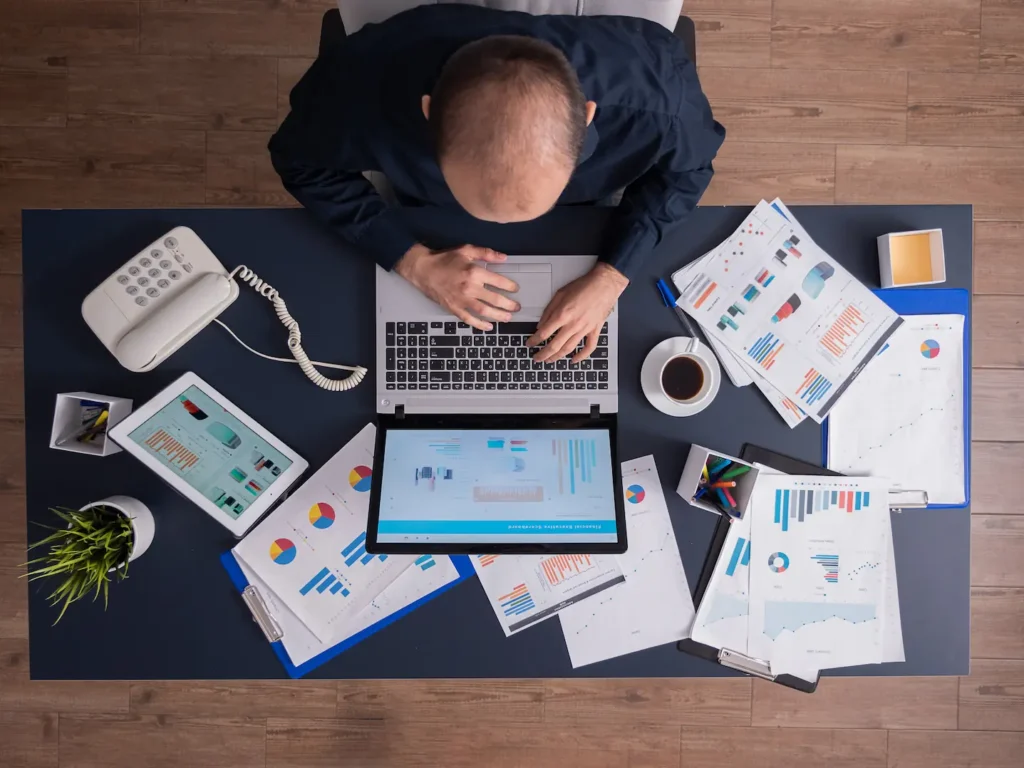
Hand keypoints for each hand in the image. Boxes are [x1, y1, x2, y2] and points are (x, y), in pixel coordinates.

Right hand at [395, 244, 519, 330]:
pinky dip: (479, 325)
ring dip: (498, 316)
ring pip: (484, 311)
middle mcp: (470, 288)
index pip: (498, 281)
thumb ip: (486, 253)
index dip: (510, 286)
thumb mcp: (466, 250)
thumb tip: (504, 258)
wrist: (423, 269)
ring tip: (508, 318)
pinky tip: (488, 327)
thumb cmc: (444, 259)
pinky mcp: (454, 308)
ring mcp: (461, 300)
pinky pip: (469, 319)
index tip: (515, 289)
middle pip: (495, 299)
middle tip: (516, 307)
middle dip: (508, 304)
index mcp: (474, 272)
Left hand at [527, 263, 628, 361]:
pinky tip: (574, 360)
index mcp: (562, 315)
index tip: (530, 344)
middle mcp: (573, 325)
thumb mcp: (560, 294)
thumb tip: (540, 325)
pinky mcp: (595, 330)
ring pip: (568, 349)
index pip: (543, 333)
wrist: (604, 284)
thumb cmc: (583, 286)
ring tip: (549, 360)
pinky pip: (589, 347)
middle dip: (543, 354)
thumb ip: (549, 311)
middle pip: (554, 345)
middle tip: (536, 358)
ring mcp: (584, 329)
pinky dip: (581, 356)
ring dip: (557, 357)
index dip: (534, 341)